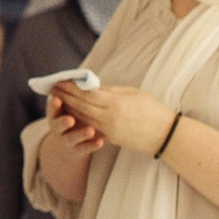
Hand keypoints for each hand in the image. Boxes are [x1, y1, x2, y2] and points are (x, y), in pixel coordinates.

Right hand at [38, 92, 98, 201]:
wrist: (69, 145)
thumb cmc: (72, 116)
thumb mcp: (69, 106)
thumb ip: (73, 96)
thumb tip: (82, 78)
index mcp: (55, 113)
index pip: (53, 108)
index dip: (54, 104)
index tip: (56, 99)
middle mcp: (58, 128)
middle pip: (58, 125)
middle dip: (63, 122)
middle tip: (70, 119)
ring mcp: (67, 140)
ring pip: (72, 138)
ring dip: (80, 134)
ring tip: (90, 130)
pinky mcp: (77, 150)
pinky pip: (84, 148)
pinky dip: (92, 145)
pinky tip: (101, 142)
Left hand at [55, 82, 176, 158]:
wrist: (165, 135)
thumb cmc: (152, 109)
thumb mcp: (132, 93)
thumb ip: (110, 91)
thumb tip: (92, 87)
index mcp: (114, 103)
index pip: (86, 93)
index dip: (71, 87)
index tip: (61, 80)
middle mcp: (108, 117)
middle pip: (80, 106)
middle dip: (65, 96)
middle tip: (53, 88)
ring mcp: (108, 129)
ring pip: (82, 118)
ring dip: (69, 108)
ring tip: (59, 99)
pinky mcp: (110, 138)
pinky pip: (90, 126)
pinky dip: (79, 119)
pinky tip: (71, 113)